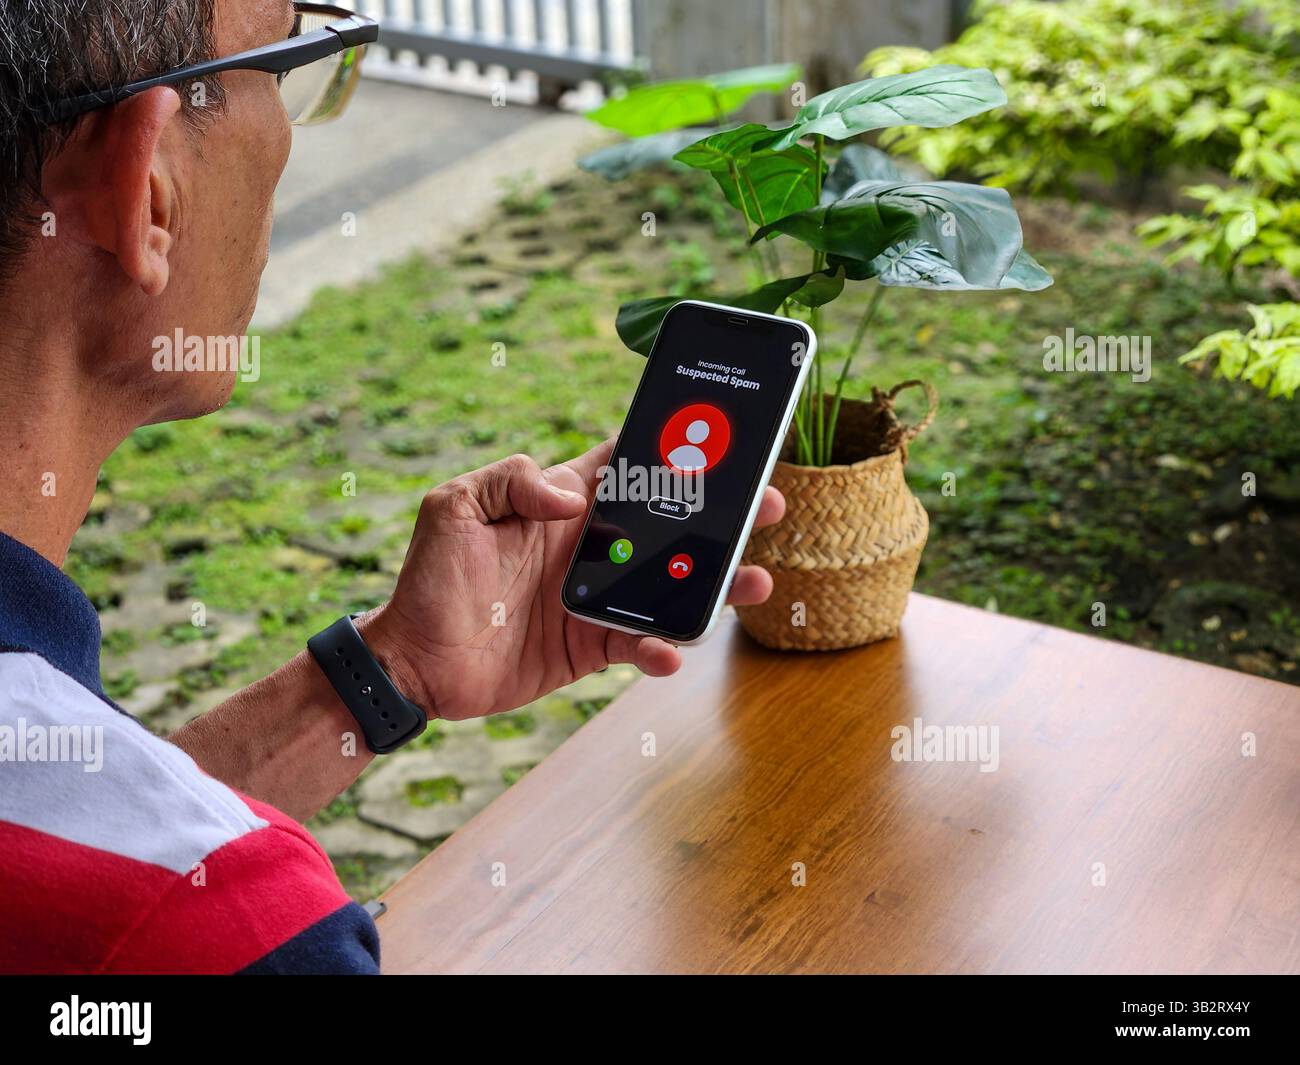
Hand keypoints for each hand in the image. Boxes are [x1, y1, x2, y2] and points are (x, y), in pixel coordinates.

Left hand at [360, 440, 783, 720]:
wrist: (414, 662)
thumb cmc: (428, 577)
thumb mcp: (453, 508)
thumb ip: (510, 483)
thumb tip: (574, 498)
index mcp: (562, 503)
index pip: (626, 465)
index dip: (671, 449)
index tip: (720, 437)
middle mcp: (588, 546)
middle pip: (668, 524)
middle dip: (719, 514)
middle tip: (766, 504)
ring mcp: (595, 596)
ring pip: (670, 584)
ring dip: (714, 583)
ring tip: (753, 582)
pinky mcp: (591, 644)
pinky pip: (640, 642)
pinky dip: (661, 648)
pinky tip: (671, 651)